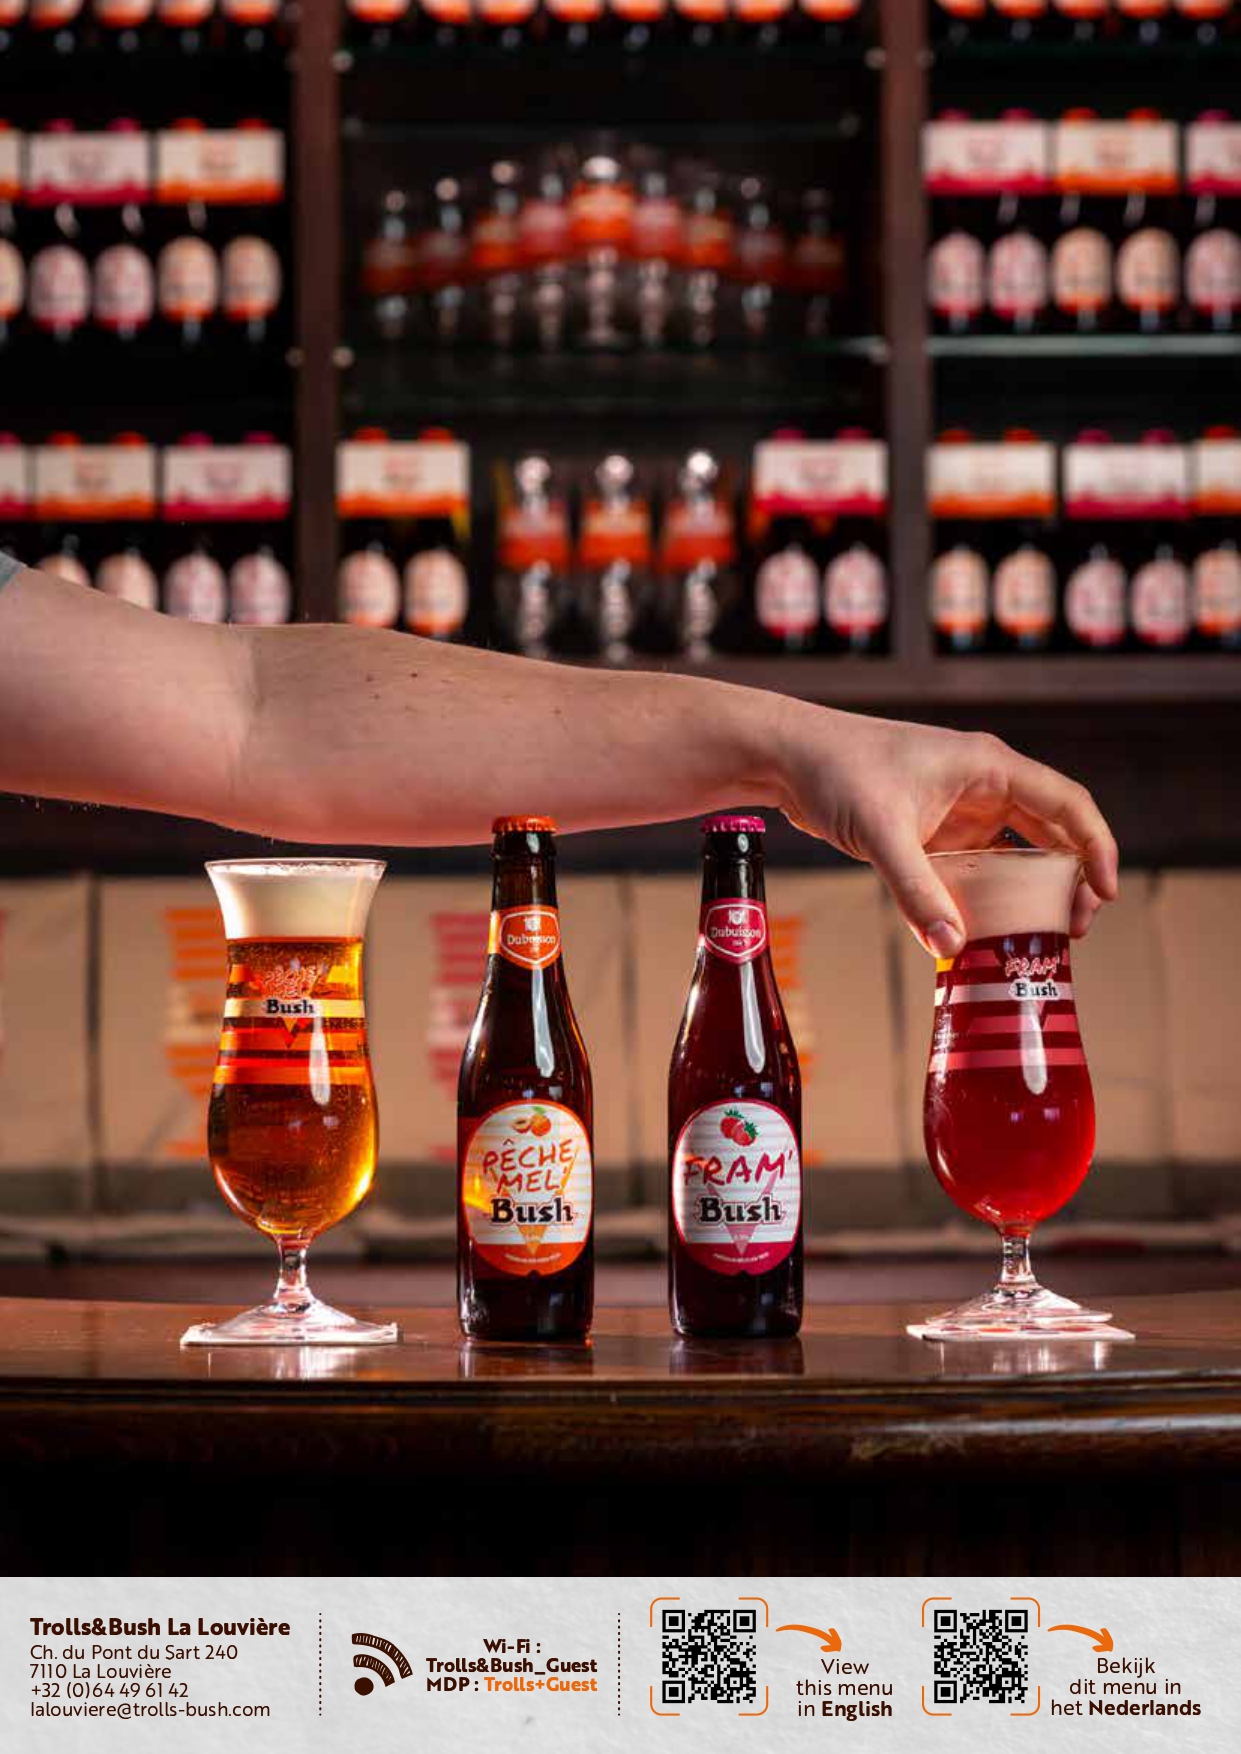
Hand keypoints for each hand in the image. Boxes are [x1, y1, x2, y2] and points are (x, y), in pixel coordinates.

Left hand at [773, 704, 1119, 956]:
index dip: (1096, 846)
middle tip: (1072, 929)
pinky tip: (984, 932)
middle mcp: (983, 786)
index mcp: (989, 767)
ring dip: (1031, 893)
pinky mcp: (933, 834)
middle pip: (1051, 834)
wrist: (787, 759)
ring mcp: (959, 811)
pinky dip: (987, 899)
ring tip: (1040, 937)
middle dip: (1070, 880)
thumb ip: (916, 889)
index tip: (1105, 891)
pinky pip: (976, 870)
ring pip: (1014, 856)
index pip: (1067, 803)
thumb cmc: (836, 769)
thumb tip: (951, 947)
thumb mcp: (880, 831)